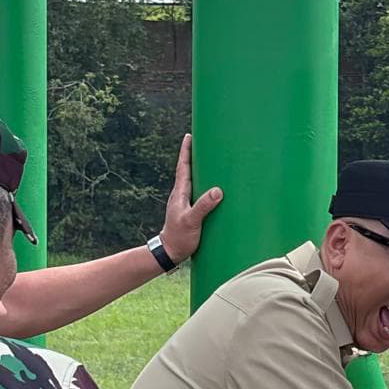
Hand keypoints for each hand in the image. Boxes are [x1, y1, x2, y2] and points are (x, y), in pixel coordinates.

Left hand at [157, 136, 225, 265]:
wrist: (170, 252)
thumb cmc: (179, 237)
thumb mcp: (192, 221)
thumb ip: (203, 206)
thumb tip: (218, 190)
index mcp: (180, 193)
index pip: (183, 167)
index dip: (185, 151)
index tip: (189, 136)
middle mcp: (181, 194)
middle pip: (187, 169)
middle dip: (193, 154)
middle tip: (202, 140)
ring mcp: (184, 202)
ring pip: (192, 180)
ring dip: (199, 168)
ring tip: (209, 158)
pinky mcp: (189, 210)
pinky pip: (197, 191)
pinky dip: (203, 183)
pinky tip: (211, 185)